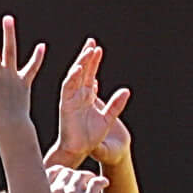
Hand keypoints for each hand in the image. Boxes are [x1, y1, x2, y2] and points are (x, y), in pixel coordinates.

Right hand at [49, 164, 108, 192]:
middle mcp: (56, 188)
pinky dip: (101, 181)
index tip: (64, 179)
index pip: (52, 172)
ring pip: (83, 175)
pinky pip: (96, 183)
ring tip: (93, 182)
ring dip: (88, 178)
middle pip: (68, 173)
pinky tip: (105, 183)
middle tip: (81, 182)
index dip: (60, 174)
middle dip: (74, 176)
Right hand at [55, 39, 132, 167]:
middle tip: (91, 42)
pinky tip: (79, 68)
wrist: (81, 150)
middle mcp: (78, 95)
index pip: (90, 74)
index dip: (93, 61)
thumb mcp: (108, 118)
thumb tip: (126, 90)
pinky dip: (73, 78)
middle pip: (82, 71)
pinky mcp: (66, 105)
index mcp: (87, 96)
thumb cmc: (92, 137)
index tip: (98, 48)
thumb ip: (116, 105)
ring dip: (81, 64)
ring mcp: (71, 99)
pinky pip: (68, 88)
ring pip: (75, 76)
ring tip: (88, 51)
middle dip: (86, 56)